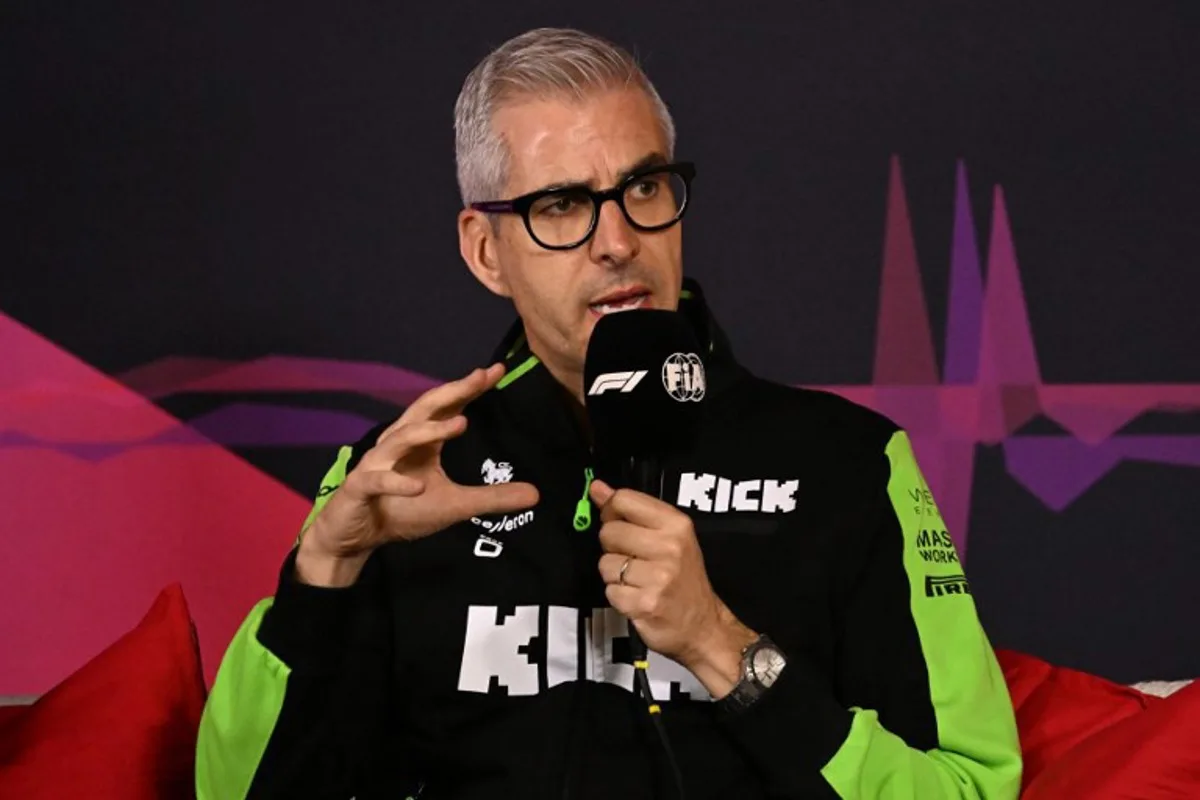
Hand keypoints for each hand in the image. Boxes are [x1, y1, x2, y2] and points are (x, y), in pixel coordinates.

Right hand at [299, 364, 538, 583]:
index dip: (469, 389)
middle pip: (424, 410)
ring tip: (461, 424)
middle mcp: (398, 444)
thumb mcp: (455, 507)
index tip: (497, 371)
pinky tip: (419, 486)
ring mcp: (376, 464)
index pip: (447, 408)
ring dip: (429, 431)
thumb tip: (536, 494)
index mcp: (420, 443)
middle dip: (452, 392)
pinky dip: (396, 481)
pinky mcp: (359, 487)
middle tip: (480, 377)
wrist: (354, 537)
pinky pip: (377, 480)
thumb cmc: (401, 511)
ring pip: (400, 439)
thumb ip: (492, 498)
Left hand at [591, 479, 755, 695]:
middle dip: (613, 547)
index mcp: (676, 525)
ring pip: (605, 564)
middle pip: (609, 531)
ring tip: (637, 580)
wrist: (703, 626)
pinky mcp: (645, 603)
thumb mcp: (668, 536)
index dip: (612, 512)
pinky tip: (636, 596)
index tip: (619, 523)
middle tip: (634, 559)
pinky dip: (618, 596)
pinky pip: (609, 591)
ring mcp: (658, 577)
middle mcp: (669, 547)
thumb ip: (632, 510)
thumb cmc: (684, 579)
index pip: (623, 500)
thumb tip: (597, 488)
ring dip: (614, 575)